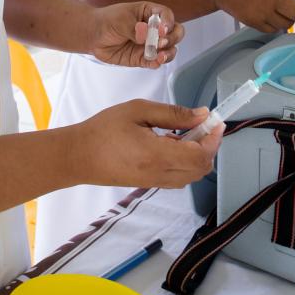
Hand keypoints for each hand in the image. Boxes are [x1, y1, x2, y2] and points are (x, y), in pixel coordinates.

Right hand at [73, 100, 222, 188]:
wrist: (78, 156)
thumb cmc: (104, 129)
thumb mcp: (138, 111)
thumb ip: (173, 114)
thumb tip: (202, 115)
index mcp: (158, 155)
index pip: (201, 155)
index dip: (214, 139)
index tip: (216, 123)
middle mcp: (159, 174)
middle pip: (200, 169)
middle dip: (209, 147)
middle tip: (202, 126)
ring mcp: (154, 182)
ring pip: (190, 176)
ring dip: (197, 156)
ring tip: (183, 134)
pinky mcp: (148, 184)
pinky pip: (177, 178)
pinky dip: (184, 163)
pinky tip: (170, 145)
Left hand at [85, 2, 183, 69]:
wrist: (93, 35)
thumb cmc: (107, 21)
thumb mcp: (121, 20)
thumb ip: (134, 28)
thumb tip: (146, 35)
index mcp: (150, 13)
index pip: (166, 15)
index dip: (168, 22)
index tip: (163, 29)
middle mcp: (154, 29)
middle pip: (175, 32)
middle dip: (172, 38)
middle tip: (161, 42)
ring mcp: (150, 44)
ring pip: (169, 49)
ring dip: (168, 52)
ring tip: (160, 55)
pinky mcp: (143, 58)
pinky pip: (155, 62)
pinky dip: (158, 63)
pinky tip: (155, 61)